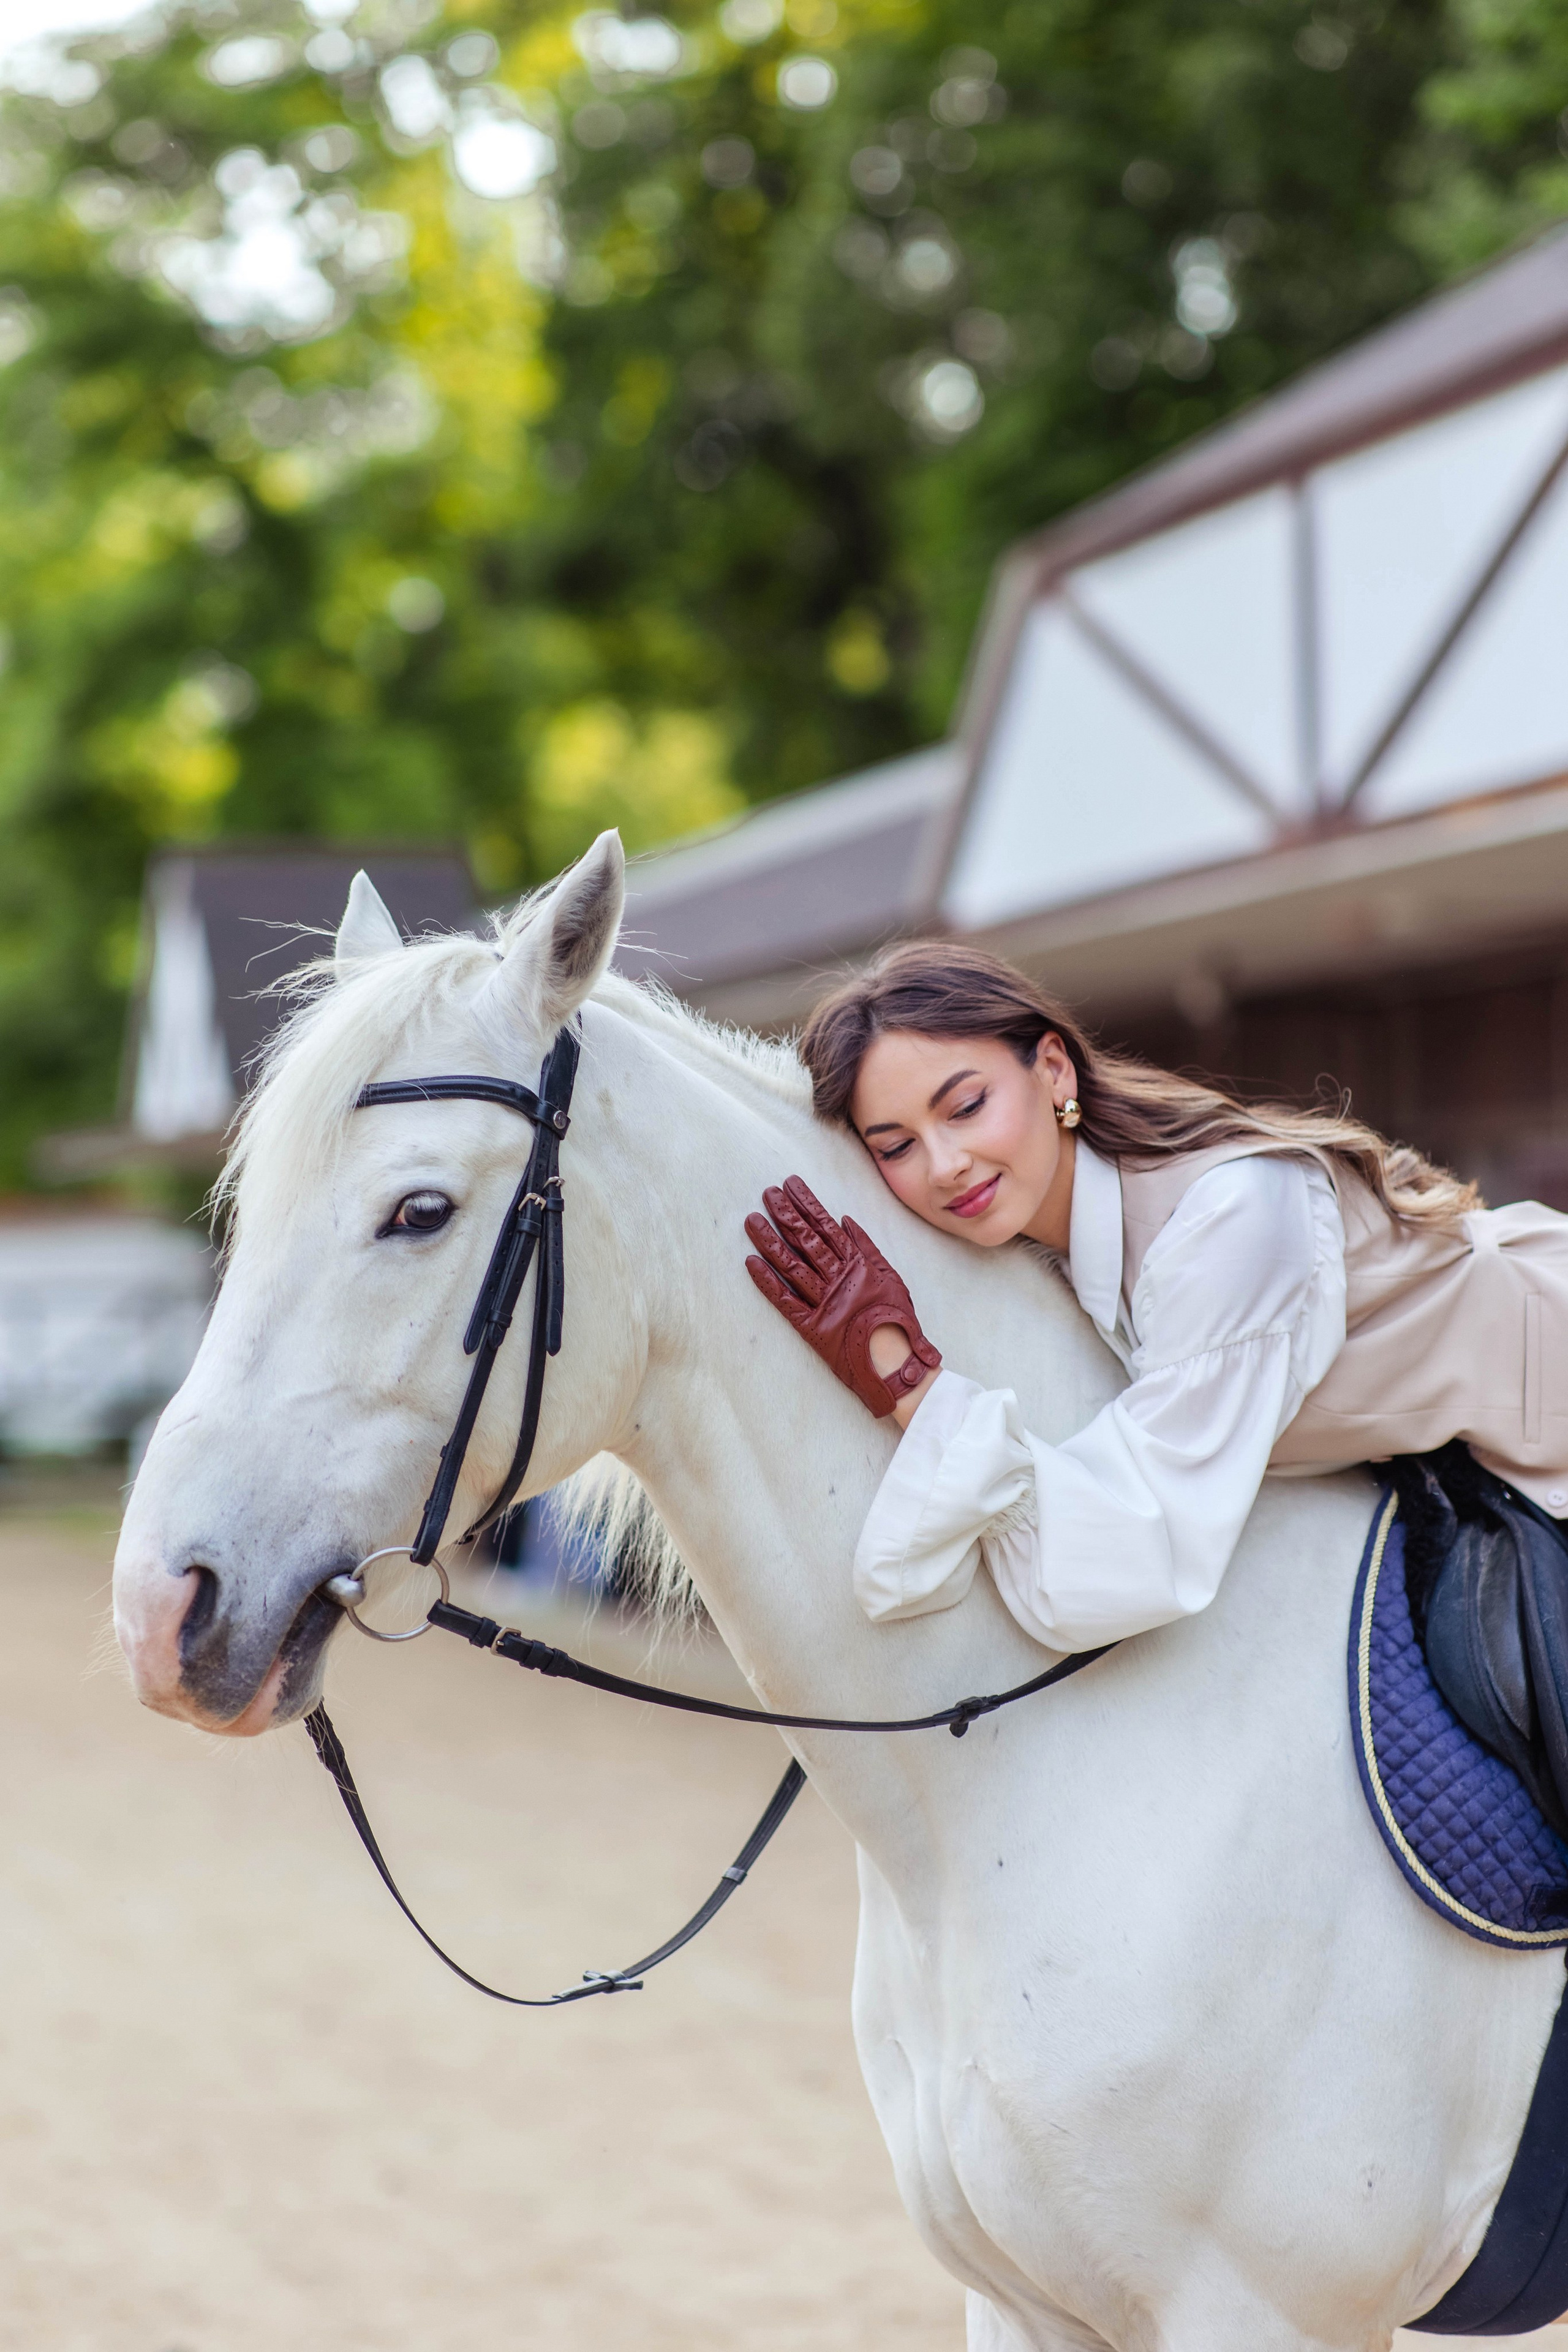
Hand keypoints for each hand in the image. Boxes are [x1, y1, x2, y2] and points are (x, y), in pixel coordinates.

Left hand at [744, 1175, 941, 1418]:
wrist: (899, 1365)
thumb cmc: (899, 1322)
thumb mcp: (891, 1278)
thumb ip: (868, 1249)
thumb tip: (845, 1220)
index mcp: (858, 1265)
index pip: (826, 1227)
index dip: (807, 1204)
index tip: (790, 1184)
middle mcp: (838, 1279)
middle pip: (807, 1240)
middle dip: (785, 1214)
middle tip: (767, 1193)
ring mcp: (824, 1302)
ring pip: (792, 1265)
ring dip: (770, 1241)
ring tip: (751, 1220)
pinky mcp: (812, 1328)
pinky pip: (785, 1301)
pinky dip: (767, 1282)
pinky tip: (751, 1263)